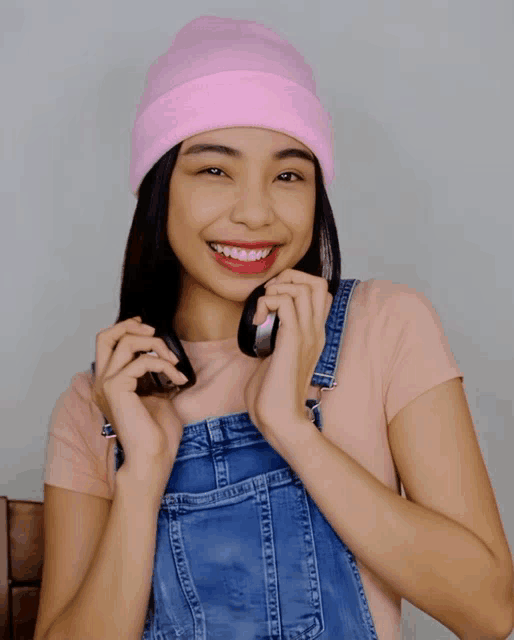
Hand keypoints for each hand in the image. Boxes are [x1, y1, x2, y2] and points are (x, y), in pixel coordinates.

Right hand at [92, 317, 187, 494]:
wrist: (154, 458)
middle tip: (155, 331)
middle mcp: (101, 382)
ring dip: (155, 345)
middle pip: (106, 336)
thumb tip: (166, 355)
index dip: (126, 328)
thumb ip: (154, 375)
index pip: (107, 343)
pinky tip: (177, 378)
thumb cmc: (158, 434)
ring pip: (125, 342)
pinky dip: (164, 365)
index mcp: (109, 384)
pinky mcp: (116, 388)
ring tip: (173, 361)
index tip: (148, 326)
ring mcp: (106, 384)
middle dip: (132, 326)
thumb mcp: (158, 396)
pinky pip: (142, 361)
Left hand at [243, 269, 332, 444]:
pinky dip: (268, 302)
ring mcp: (307, 335)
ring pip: (302, 288)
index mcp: (313, 335)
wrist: (280, 419)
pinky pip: (286, 303)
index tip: (272, 299)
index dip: (295, 283)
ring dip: (276, 290)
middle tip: (268, 297)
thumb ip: (273, 340)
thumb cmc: (272, 395)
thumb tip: (260, 327)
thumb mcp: (274, 359)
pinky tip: (258, 320)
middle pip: (316, 282)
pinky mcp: (293, 341)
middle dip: (288, 278)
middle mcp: (315, 331)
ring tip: (262, 310)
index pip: (319, 292)